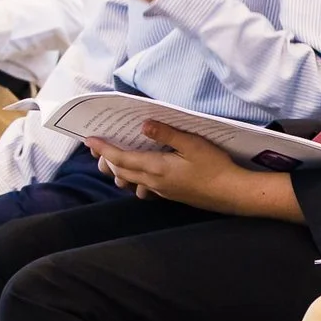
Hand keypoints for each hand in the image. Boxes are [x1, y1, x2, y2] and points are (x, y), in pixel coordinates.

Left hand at [89, 121, 299, 220]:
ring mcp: (161, 191)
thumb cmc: (215, 166)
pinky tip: (141, 174)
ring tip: (115, 159)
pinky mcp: (169, 195)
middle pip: (120, 172)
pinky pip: (143, 188)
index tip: (89, 140)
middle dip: (106, 159)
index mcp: (156, 167)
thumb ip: (166, 134)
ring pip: (130, 182)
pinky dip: (134, 180)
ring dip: (119, 171)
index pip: (121, 158)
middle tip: (98, 147)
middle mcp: (153, 181)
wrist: (231, 193)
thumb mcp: (193, 144)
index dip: (103, 149)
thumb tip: (143, 125)